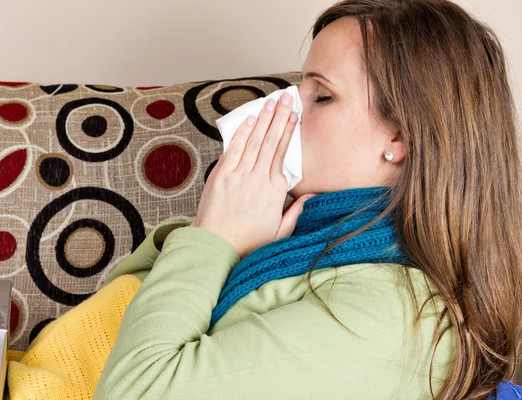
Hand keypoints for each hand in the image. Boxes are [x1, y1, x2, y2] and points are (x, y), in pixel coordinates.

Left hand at [190, 93, 315, 258]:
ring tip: (271, 101)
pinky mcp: (222, 175)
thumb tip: (312, 196)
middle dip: (280, 116)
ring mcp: (239, 175)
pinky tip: (250, 119)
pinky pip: (234, 148)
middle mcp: (259, 178)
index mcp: (276, 190)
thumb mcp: (279, 231)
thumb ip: (297, 212)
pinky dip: (242, 132)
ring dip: (263, 118)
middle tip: (286, 96)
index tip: (294, 115)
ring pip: (255, 140)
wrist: (216, 246)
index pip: (284, 153)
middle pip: (271, 140)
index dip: (289, 131)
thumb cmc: (248, 242)